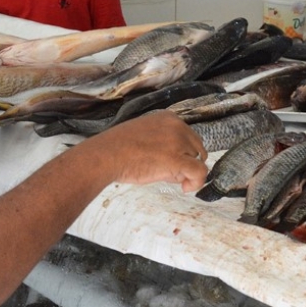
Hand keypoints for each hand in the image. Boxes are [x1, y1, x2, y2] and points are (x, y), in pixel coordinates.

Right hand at [84, 111, 207, 192]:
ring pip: (198, 160)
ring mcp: (178, 141)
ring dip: (185, 172)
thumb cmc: (118, 149)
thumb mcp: (145, 135)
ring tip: (164, 176)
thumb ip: (163, 143)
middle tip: (165, 172)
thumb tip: (179, 164)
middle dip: (185, 162)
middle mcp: (177, 126)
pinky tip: (185, 188)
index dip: (181, 153)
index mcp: (169, 118)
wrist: (105, 155)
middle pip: (195, 148)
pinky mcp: (177, 159)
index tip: (166, 162)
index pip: (188, 137)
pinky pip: (200, 171)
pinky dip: (197, 182)